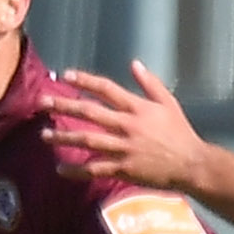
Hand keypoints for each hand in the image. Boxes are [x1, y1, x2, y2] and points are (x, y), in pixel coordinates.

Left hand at [45, 61, 217, 192]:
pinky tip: (60, 169)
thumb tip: (134, 63)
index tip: (65, 76)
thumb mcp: (168, 103)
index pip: (106, 89)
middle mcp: (128, 125)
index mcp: (138, 107)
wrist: (191, 164)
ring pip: (87, 140)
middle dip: (63, 106)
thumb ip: (150, 83)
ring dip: (63, 137)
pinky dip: (76, 170)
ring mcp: (124, 148)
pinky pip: (95, 168)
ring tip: (44, 135)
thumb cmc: (180, 132)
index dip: (85, 81)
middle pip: (90, 112)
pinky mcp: (124, 168)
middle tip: (42, 102)